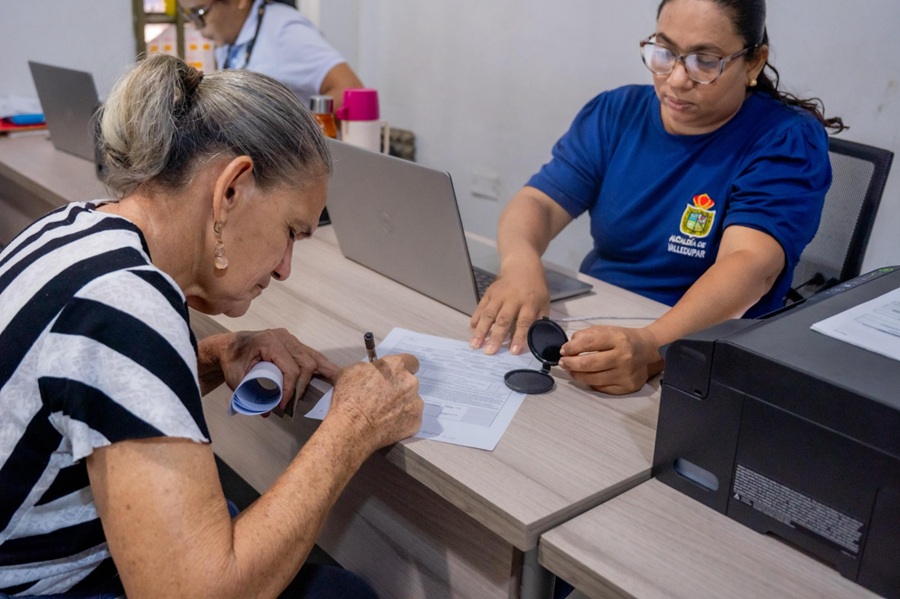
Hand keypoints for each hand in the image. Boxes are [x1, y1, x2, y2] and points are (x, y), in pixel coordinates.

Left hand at [202, 329, 339, 410]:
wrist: (229, 347)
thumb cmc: (232, 360)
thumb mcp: (236, 379)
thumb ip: (250, 395)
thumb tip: (267, 411)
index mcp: (270, 342)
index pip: (290, 369)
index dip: (290, 389)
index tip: (282, 405)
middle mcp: (284, 337)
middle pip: (306, 363)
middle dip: (302, 386)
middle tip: (293, 402)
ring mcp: (291, 339)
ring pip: (313, 357)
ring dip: (318, 376)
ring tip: (328, 389)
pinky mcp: (294, 343)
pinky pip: (312, 354)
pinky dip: (321, 366)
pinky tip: (331, 375)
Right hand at [328, 353, 422, 450]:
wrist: (353, 428)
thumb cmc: (350, 399)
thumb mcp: (349, 372)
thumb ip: (364, 367)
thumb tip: (365, 368)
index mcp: (396, 366)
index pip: (410, 361)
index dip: (402, 369)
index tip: (395, 376)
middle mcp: (410, 382)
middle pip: (410, 382)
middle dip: (400, 388)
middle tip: (384, 397)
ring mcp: (415, 403)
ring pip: (411, 401)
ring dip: (402, 405)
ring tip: (383, 413)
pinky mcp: (416, 421)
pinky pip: (411, 418)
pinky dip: (402, 421)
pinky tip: (387, 424)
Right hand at [469, 262, 549, 354]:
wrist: (521, 264)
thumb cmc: (535, 286)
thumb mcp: (544, 300)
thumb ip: (540, 317)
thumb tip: (536, 337)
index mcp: (529, 302)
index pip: (523, 322)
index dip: (519, 337)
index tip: (513, 351)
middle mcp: (512, 299)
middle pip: (503, 320)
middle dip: (495, 337)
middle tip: (489, 352)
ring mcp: (498, 296)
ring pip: (488, 314)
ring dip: (481, 330)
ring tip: (475, 344)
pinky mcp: (489, 293)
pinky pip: (481, 307)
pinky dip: (476, 319)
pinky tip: (472, 330)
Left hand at [558, 325, 663, 394]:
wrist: (650, 351)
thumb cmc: (624, 339)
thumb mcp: (607, 330)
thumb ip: (587, 335)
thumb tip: (569, 346)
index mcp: (618, 339)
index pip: (588, 343)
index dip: (571, 348)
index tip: (563, 350)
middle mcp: (623, 357)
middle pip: (589, 364)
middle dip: (570, 363)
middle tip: (563, 362)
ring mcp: (625, 374)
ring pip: (593, 379)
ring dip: (577, 375)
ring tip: (571, 370)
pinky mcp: (626, 387)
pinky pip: (601, 388)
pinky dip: (590, 383)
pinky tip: (586, 377)